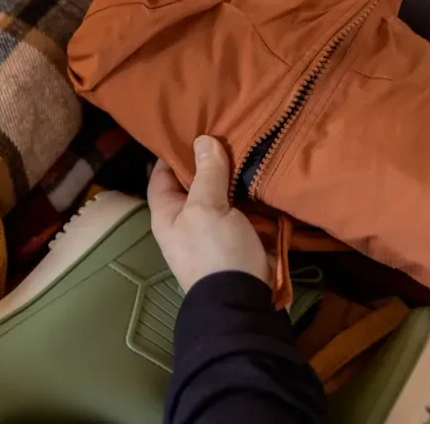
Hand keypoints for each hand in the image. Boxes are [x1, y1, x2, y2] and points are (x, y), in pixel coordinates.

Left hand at [147, 135, 270, 291]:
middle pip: (197, 183)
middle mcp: (188, 221)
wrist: (243, 302)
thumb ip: (206, 173)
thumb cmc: (214, 252)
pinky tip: (266, 172)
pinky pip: (247, 210)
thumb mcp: (206, 207)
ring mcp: (216, 231)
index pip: (163, 175)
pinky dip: (255, 194)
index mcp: (168, 214)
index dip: (173, 152)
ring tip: (250, 142)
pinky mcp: (242, 238)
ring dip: (237, 176)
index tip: (191, 127)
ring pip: (225, 195)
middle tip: (229, 129)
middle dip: (212, 161)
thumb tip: (203, 140)